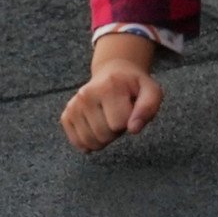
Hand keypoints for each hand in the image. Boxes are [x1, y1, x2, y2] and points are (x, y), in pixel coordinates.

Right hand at [60, 35, 163, 153]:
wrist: (113, 73)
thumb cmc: (134, 86)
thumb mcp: (151, 91)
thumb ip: (148, 108)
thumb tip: (133, 129)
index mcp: (108, 86)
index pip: (119, 123)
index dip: (130, 122)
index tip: (130, 109)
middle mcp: (85, 95)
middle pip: (103, 134)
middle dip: (117, 131)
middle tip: (120, 115)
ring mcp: (73, 105)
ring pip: (89, 141)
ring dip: (104, 138)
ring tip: (109, 120)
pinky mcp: (66, 115)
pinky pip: (77, 142)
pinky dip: (90, 142)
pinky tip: (97, 129)